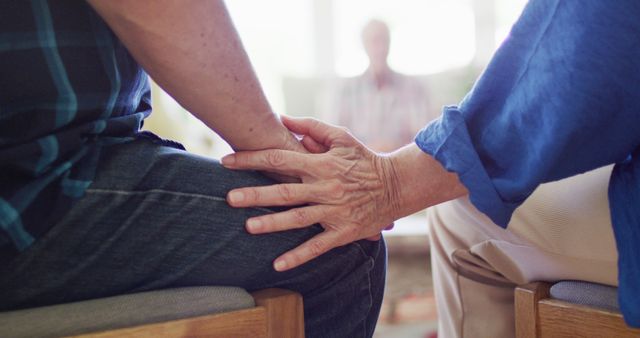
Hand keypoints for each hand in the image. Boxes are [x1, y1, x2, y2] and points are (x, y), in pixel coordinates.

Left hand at [221, 116, 401, 270]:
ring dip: (272, 224)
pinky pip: (318, 246)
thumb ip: (311, 126)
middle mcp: (325, 188)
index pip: (280, 159)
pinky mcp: (342, 232)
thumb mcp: (342, 136)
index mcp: (321, 164)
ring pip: (298, 219)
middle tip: (228, 198)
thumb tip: (282, 117)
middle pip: (285, 191)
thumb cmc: (364, 158)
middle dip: (255, 194)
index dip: (252, 159)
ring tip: (248, 227)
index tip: (226, 161)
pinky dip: (298, 256)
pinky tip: (277, 264)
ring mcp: (334, 212)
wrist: (396, 185)